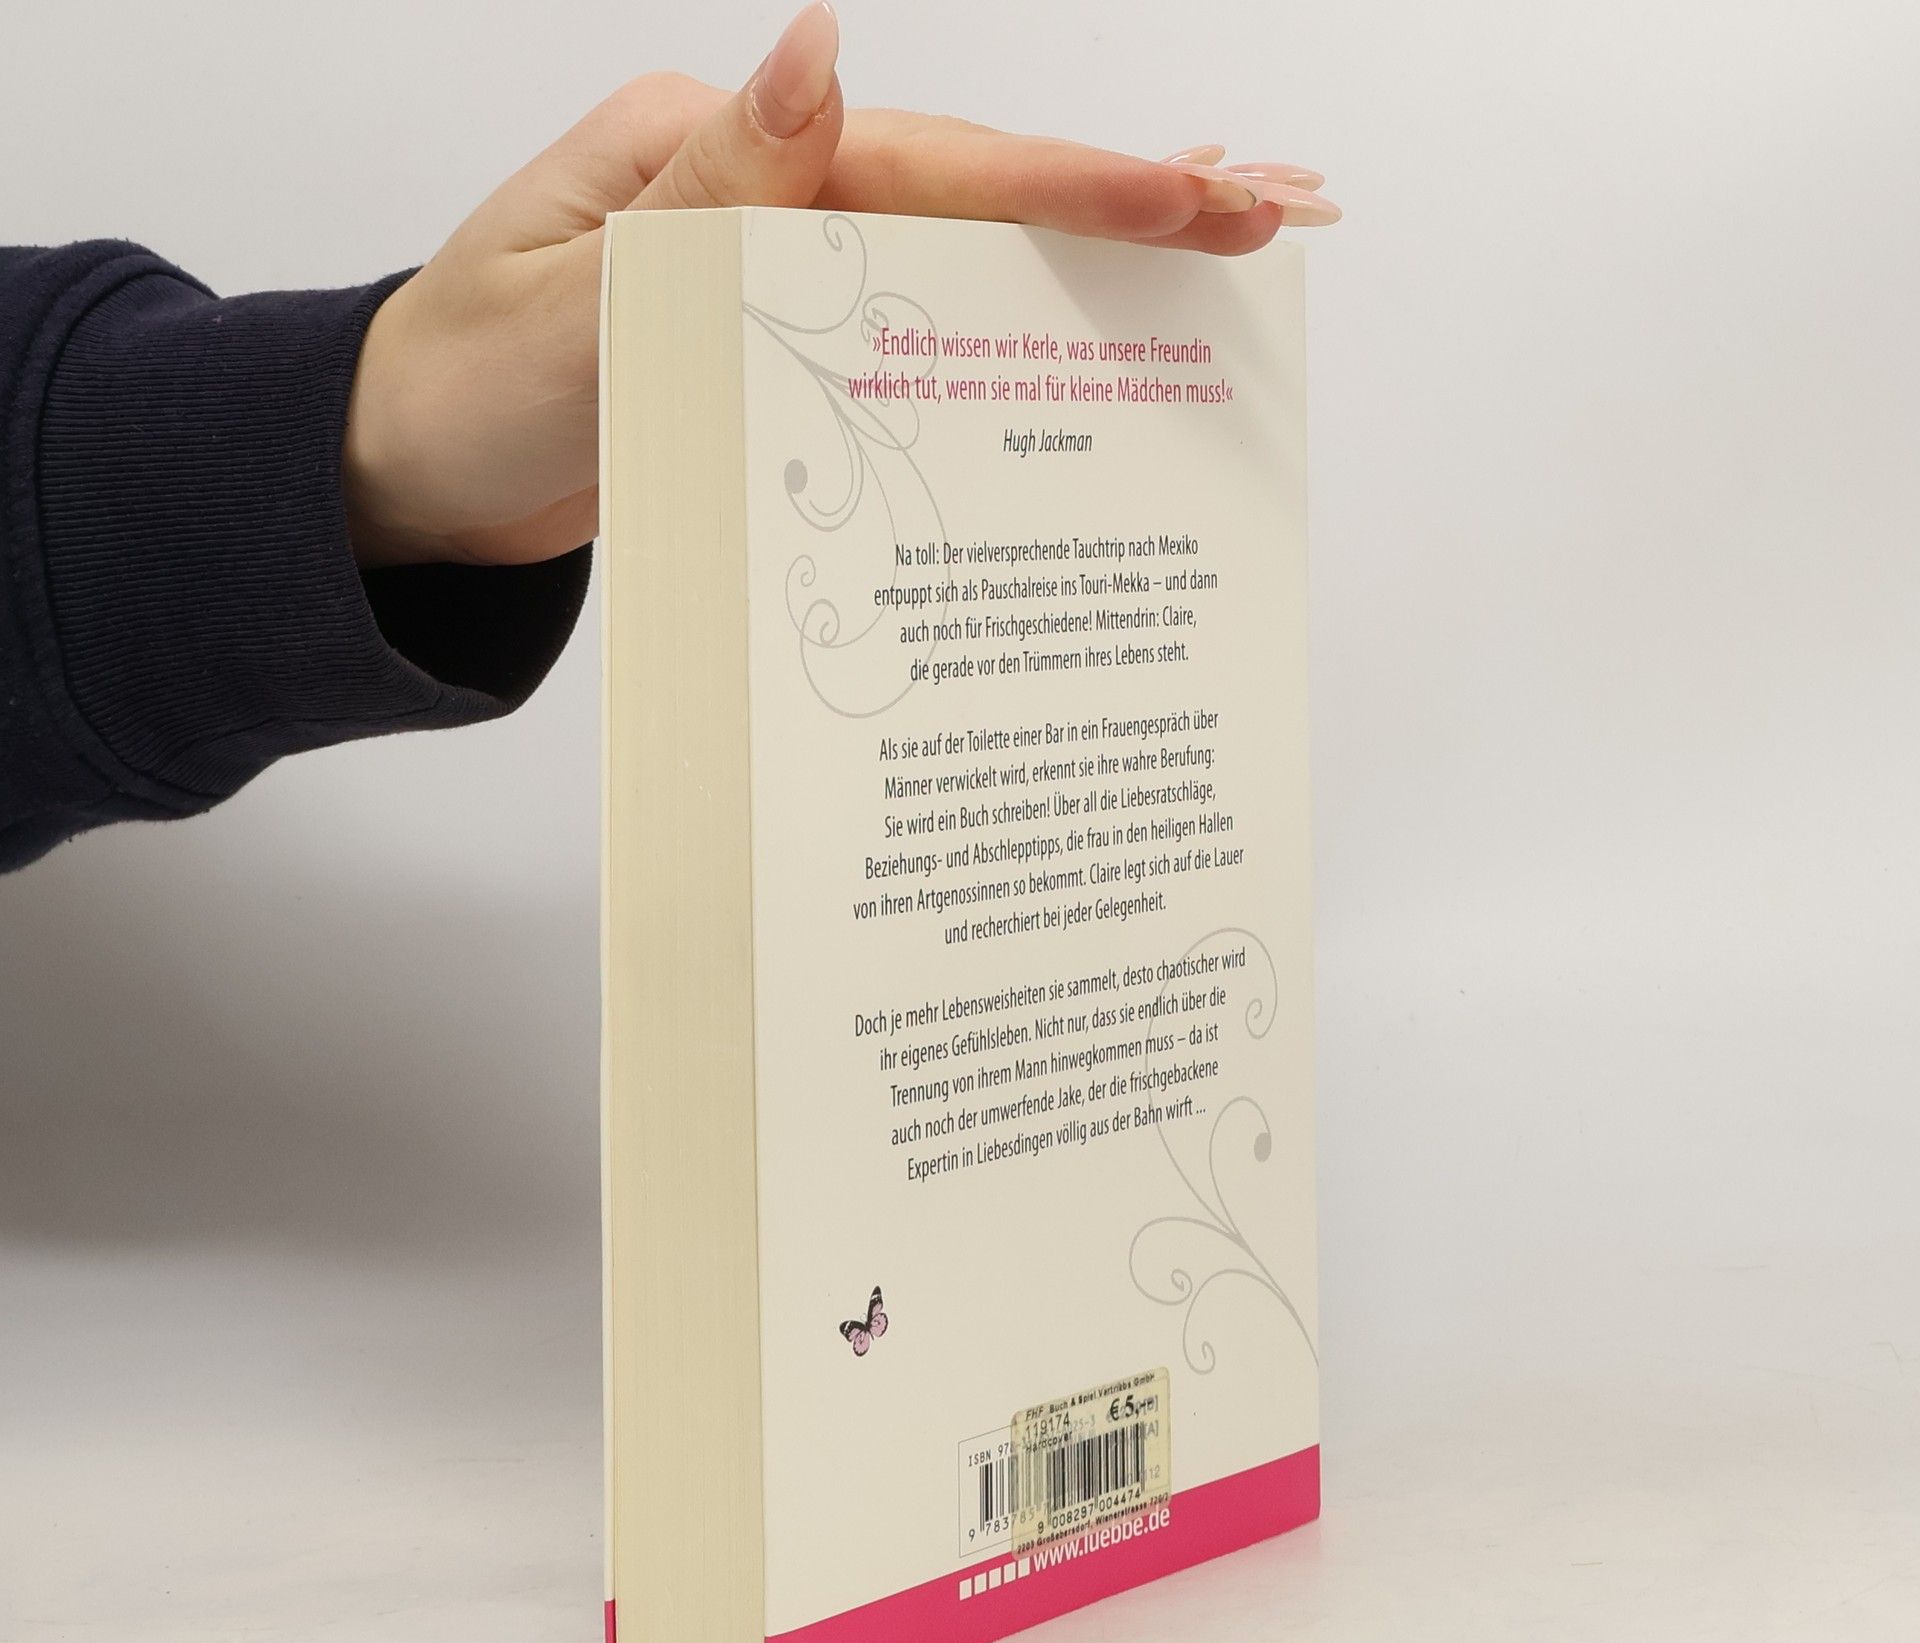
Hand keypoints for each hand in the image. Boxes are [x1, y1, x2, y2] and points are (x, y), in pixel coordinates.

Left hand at [342, 2, 1338, 569]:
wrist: (402, 483)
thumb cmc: (457, 393)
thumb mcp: (573, 299)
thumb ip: (710, 194)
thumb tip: (823, 50)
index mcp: (715, 162)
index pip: (925, 168)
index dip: (1069, 185)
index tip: (1201, 200)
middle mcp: (763, 200)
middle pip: (973, 192)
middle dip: (1129, 201)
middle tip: (1282, 208)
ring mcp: (779, 274)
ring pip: (960, 256)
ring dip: (1092, 255)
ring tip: (1235, 247)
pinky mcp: (781, 352)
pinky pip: (913, 330)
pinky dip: (1007, 324)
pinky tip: (1088, 331)